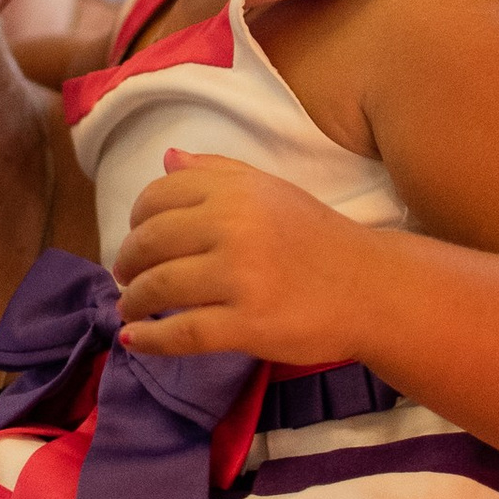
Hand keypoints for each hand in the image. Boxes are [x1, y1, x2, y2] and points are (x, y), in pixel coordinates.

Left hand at [113, 153, 374, 367]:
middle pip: (149, 243)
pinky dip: (149, 339)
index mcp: (236, 190)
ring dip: (133, 301)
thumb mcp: (272, 191)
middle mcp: (234, 226)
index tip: (137, 240)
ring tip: (130, 307)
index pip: (157, 198)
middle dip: (127, 263)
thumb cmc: (318, 238)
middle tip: (126, 277)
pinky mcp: (248, 324)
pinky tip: (134, 340)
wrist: (372, 289)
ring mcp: (240, 277)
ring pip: (158, 287)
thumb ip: (218, 172)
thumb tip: (167, 158)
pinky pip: (182, 333)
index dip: (136, 221)